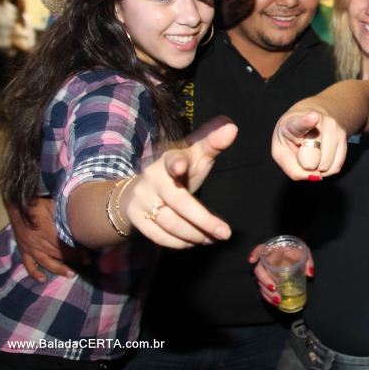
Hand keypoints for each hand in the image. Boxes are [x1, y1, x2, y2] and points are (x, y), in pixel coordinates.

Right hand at [5, 198, 88, 281]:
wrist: (18, 203)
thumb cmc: (39, 203)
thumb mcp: (55, 206)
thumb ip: (66, 215)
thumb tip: (82, 220)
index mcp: (47, 231)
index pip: (66, 245)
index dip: (78, 251)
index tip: (88, 255)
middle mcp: (38, 242)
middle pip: (58, 254)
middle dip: (73, 259)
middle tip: (86, 264)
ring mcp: (30, 247)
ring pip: (46, 261)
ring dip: (59, 269)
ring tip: (71, 274)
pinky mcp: (23, 249)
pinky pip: (28, 264)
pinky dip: (34, 272)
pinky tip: (42, 279)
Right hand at [122, 116, 235, 247]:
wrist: (143, 189)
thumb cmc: (179, 170)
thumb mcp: (195, 154)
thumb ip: (212, 142)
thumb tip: (231, 126)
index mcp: (169, 159)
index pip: (173, 159)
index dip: (177, 163)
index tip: (182, 166)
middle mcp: (153, 179)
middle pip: (179, 203)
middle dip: (204, 220)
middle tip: (225, 233)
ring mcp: (142, 200)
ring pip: (170, 223)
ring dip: (195, 234)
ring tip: (215, 238)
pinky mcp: (137, 218)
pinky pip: (159, 236)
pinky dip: (180, 243)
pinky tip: (197, 242)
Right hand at [248, 244, 313, 306]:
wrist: (296, 255)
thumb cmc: (297, 251)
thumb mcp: (304, 252)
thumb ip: (307, 261)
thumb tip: (309, 274)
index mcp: (272, 250)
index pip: (260, 249)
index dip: (254, 253)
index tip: (252, 260)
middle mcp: (266, 261)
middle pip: (259, 270)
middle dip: (265, 280)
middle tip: (274, 288)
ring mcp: (265, 272)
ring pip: (260, 283)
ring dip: (267, 292)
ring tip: (277, 300)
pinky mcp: (268, 281)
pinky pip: (264, 289)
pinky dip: (268, 297)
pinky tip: (275, 302)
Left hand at [271, 107, 346, 179]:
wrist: (309, 117)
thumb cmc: (290, 137)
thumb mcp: (280, 152)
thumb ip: (292, 168)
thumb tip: (316, 176)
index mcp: (295, 121)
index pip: (302, 122)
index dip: (308, 121)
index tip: (314, 116)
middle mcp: (319, 120)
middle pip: (313, 157)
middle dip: (305, 163)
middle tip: (301, 150)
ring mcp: (334, 128)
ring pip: (325, 165)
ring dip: (317, 167)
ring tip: (312, 152)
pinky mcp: (344, 138)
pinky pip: (336, 167)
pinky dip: (327, 169)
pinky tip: (321, 157)